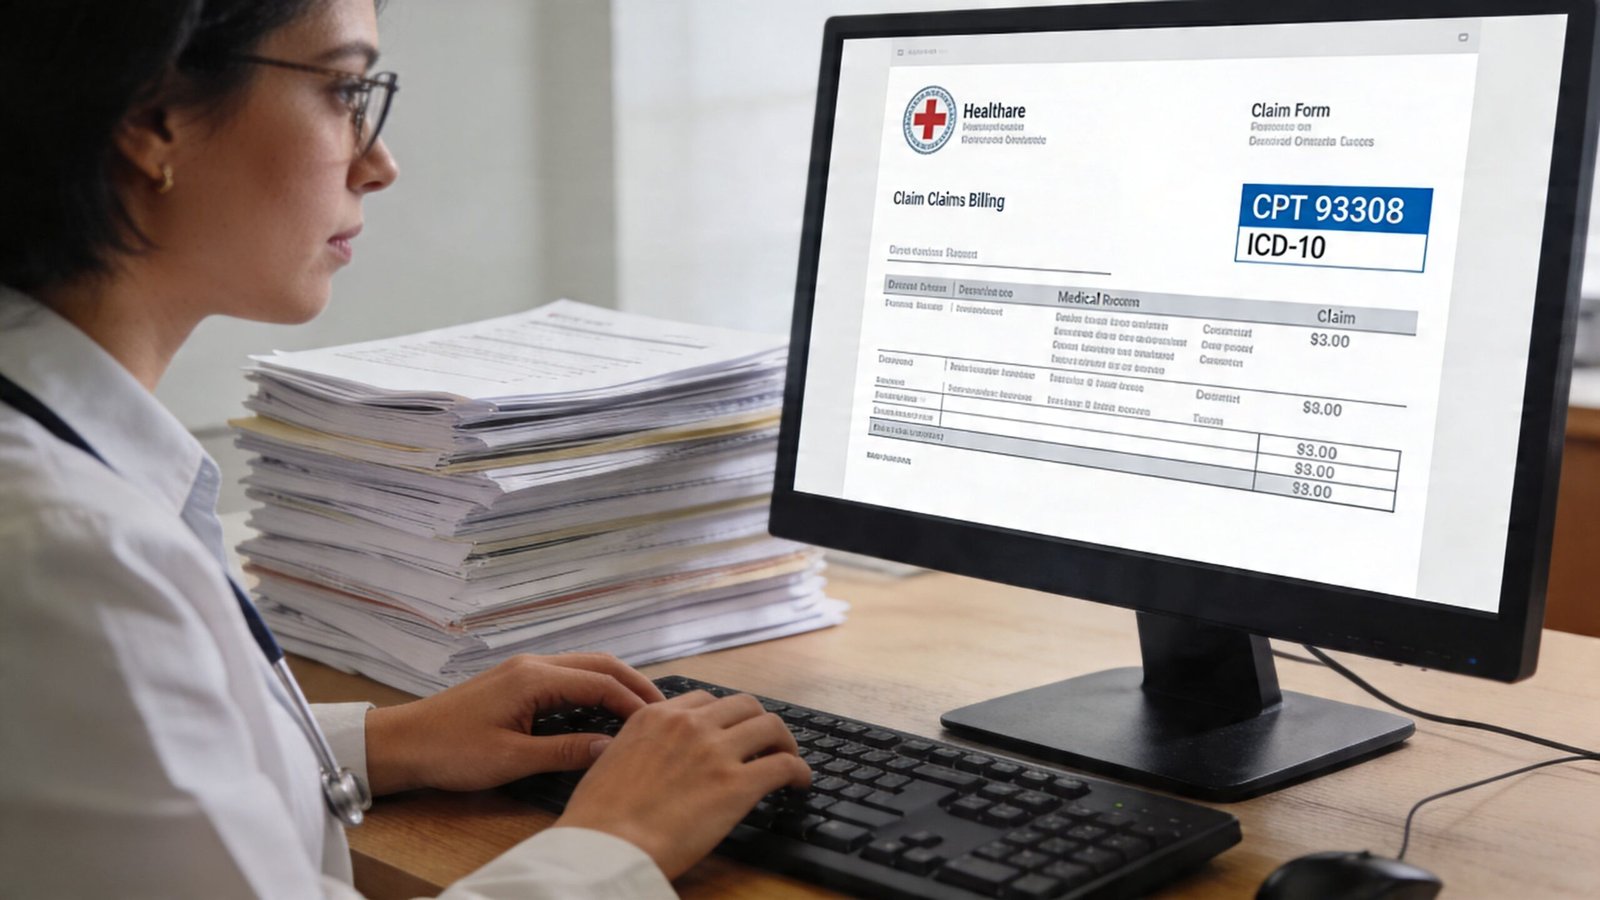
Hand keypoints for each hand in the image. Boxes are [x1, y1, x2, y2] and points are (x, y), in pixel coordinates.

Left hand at [362, 653, 664, 794]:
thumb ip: (563, 751)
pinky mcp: (516, 681)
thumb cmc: (451, 752)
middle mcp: (533, 664)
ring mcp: (523, 670)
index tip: (659, 722)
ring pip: (583, 667)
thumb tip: (610, 748)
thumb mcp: (511, 759)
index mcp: (534, 678)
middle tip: (663, 710)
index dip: (632, 702)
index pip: (599, 682)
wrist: (403, 742)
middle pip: (598, 664)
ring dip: (614, 684)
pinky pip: (566, 677)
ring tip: (640, 710)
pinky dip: (592, 688)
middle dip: (633, 683)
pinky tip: (602, 711)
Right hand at [554, 690, 811, 879]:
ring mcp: (716, 751)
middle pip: (743, 705)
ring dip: (783, 741)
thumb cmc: (597, 817)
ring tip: (787, 758)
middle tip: (764, 742)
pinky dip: (799, 771)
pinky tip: (800, 783)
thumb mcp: (609, 761)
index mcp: (655, 717)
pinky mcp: (738, 784)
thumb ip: (638, 748)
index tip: (731, 731)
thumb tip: (651, 758)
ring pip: (770, 726)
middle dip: (757, 722)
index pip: (704, 700)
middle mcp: (689, 725)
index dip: (723, 716)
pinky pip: (784, 765)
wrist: (604, 845)